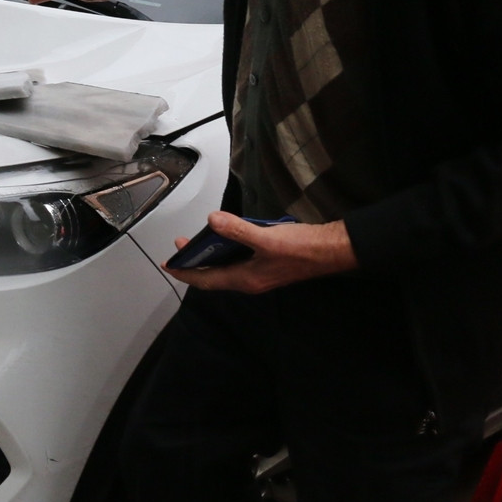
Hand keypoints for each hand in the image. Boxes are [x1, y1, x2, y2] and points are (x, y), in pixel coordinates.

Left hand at [166, 212, 358, 293]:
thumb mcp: (266, 238)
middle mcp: (250, 280)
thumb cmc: (301, 248)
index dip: (186, 272)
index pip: (206, 280)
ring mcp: (260, 273)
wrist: (333, 250)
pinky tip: (228, 234)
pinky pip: (240, 259)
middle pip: (214, 274)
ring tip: (200, 237)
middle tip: (181, 245)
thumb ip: (237, 230)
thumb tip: (212, 220)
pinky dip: (228, 249)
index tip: (168, 264)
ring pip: (227, 266)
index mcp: (245, 279)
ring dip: (211, 254)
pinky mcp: (268, 264)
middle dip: (195, 261)